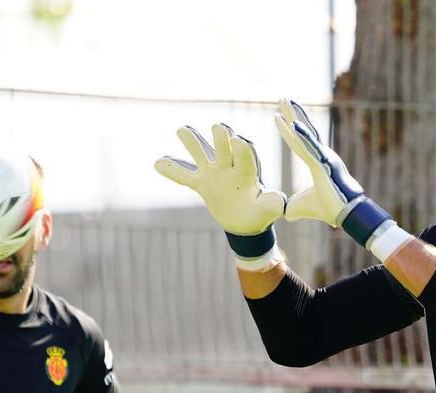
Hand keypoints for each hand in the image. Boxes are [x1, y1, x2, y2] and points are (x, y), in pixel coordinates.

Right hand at [155, 124, 286, 263]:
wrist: (245, 222)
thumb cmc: (260, 214)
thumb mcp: (268, 210)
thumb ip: (271, 203)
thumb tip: (278, 201)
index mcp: (248, 172)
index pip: (245, 157)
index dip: (241, 149)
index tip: (237, 139)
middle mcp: (230, 168)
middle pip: (224, 148)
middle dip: (220, 138)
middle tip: (218, 127)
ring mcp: (214, 174)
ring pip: (201, 154)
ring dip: (193, 142)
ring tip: (182, 130)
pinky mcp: (202, 184)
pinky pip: (185, 177)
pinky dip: (172, 170)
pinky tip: (157, 163)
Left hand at [274, 99, 391, 247]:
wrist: (348, 216)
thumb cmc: (331, 209)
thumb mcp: (304, 207)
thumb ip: (294, 207)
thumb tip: (285, 214)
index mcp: (318, 162)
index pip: (300, 143)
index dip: (290, 130)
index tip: (279, 116)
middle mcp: (322, 156)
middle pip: (304, 131)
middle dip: (293, 114)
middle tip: (282, 98)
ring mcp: (324, 158)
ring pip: (306, 134)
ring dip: (294, 117)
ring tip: (284, 101)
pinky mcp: (324, 164)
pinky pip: (310, 147)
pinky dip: (301, 136)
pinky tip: (292, 124)